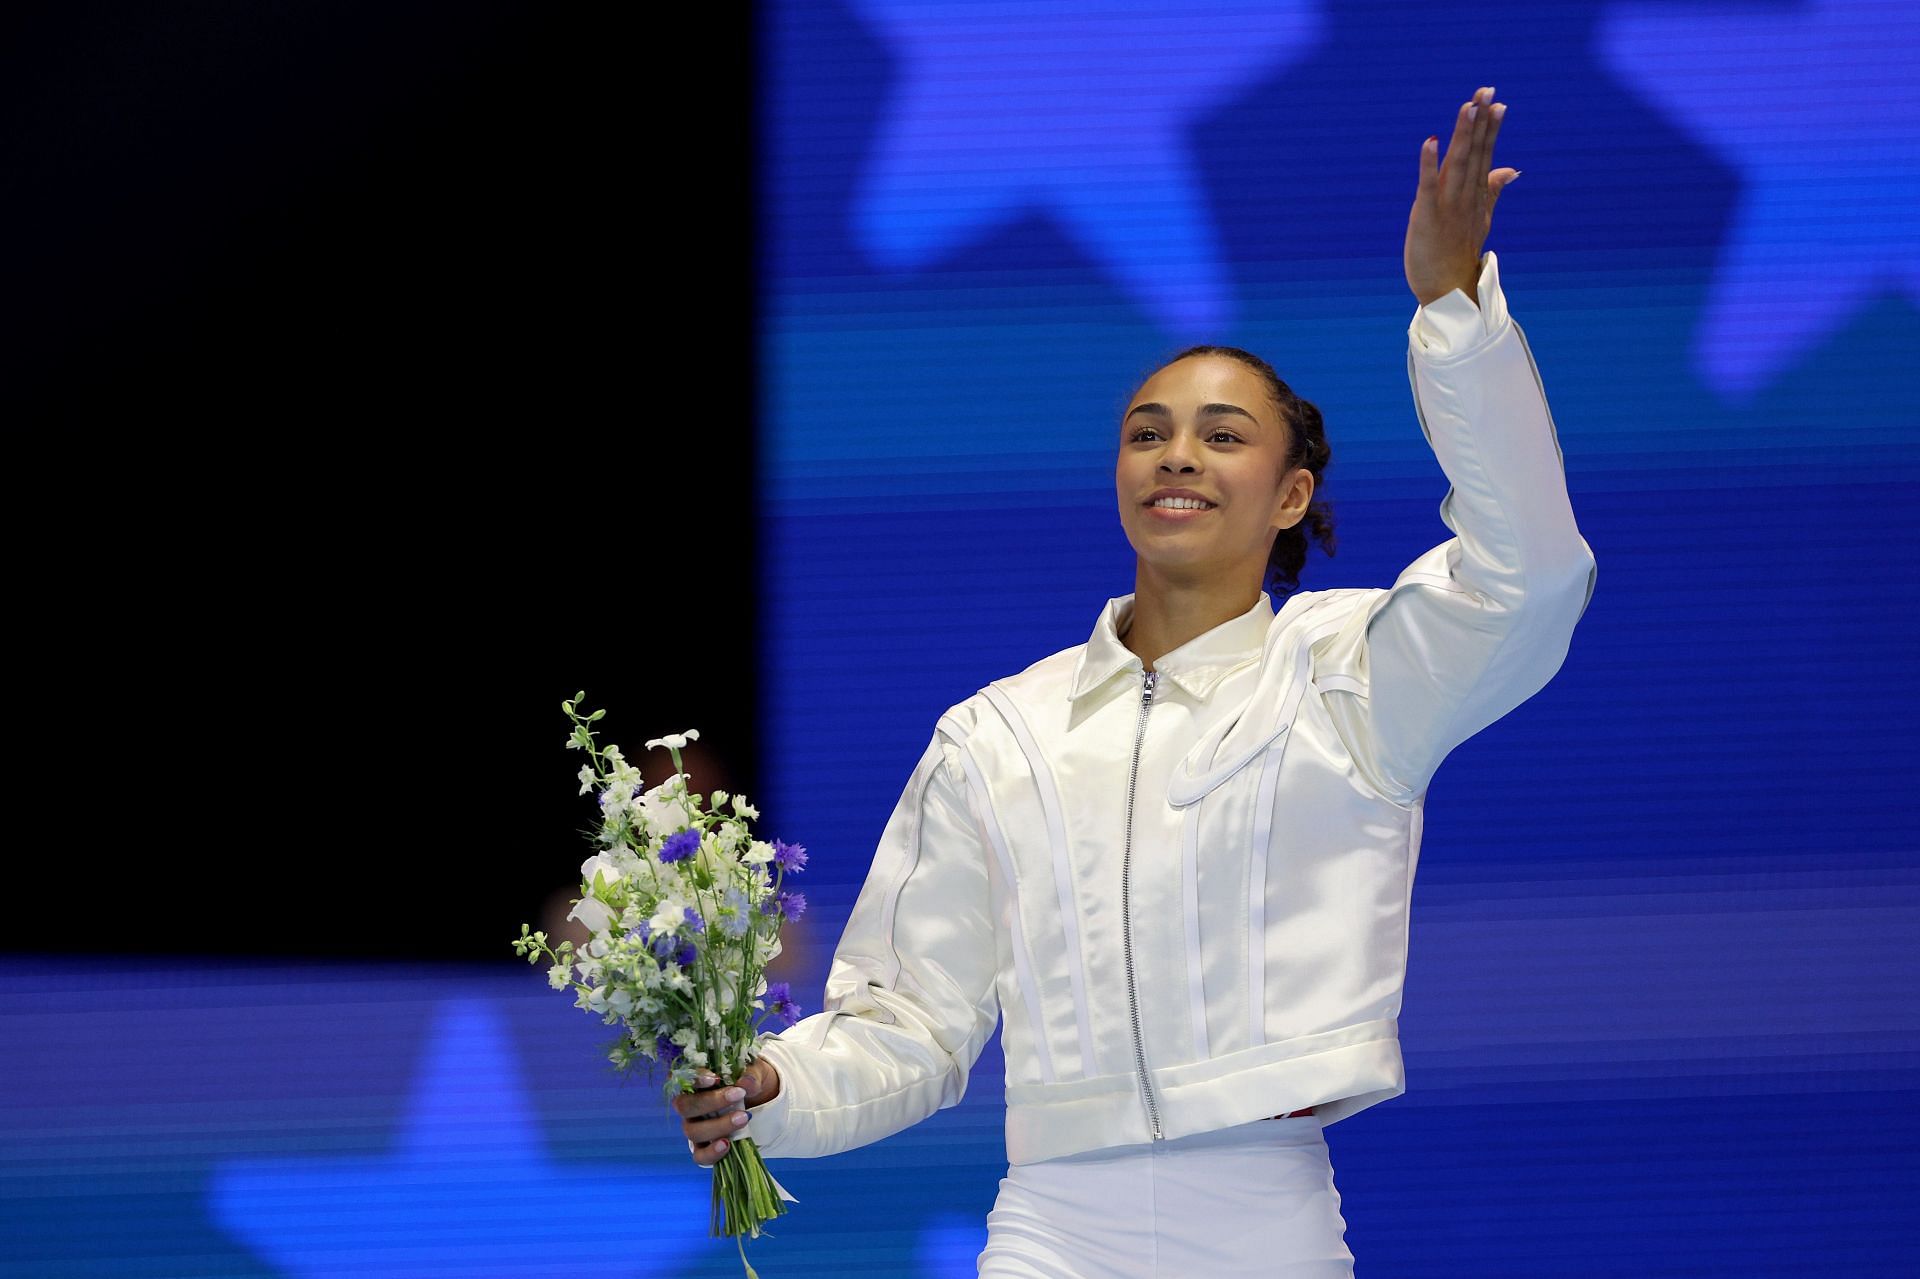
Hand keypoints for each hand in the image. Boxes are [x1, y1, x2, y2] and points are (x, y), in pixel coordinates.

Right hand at [672, 1058, 781, 1166]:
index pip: (683, 1079)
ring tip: (743, 1118)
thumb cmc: (751, 1082)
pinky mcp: (704, 1148)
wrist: (762, 1103)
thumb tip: (746, 1083)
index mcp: (697, 1083)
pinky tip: (726, 1145)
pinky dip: (711, 1152)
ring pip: (692, 1131)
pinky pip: (700, 1155)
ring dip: (718, 1125)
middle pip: (685, 1106)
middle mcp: (690, 1106)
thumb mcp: (757, 1073)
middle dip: (711, 1101)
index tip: (715, 1079)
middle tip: (739, 1095)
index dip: (695, 1079)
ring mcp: (695, 1128)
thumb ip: (752, 1075)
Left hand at [1404, 86, 1516, 306]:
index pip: (1485, 155)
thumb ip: (1493, 190)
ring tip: (1467, 106)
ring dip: (1462, 135)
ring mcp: (1448, 206)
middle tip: (1486, 90)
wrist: (1447, 290)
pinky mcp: (1426, 216)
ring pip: (1457, 163)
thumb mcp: (1480, 218)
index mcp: (1475, 195)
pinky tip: (1430, 140)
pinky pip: (1428, 186)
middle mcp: (1465, 197)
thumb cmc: (1458, 253)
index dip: (1489, 128)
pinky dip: (1428, 164)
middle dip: (1480, 121)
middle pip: (1474, 153)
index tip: (1497, 101)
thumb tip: (1511, 168)